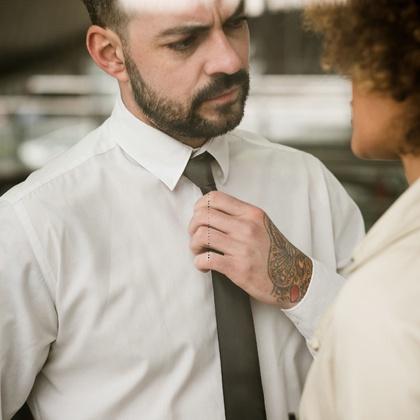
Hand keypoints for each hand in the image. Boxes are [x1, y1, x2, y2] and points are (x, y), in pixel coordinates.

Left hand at [188, 191, 312, 308]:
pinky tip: (204, 266)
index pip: (215, 198)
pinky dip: (199, 263)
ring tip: (200, 252)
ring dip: (194, 245)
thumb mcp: (262, 225)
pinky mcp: (237, 268)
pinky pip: (206, 259)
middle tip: (196, 236)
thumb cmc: (276, 253)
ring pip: (201, 236)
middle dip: (192, 227)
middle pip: (203, 215)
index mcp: (250, 214)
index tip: (198, 216)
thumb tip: (212, 213)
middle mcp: (246, 227)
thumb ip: (239, 216)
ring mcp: (241, 247)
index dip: (199, 206)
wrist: (294, 277)